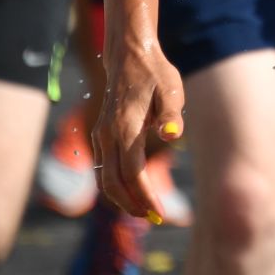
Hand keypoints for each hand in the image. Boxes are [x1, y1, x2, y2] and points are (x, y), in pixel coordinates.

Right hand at [94, 33, 185, 221]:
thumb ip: (170, 114)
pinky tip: (133, 192)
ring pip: (104, 179)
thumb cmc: (155, 73)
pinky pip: (103, 169)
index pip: (133, 174)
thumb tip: (174, 134)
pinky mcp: (100, 135)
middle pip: (113, 183)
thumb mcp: (171, 89)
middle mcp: (107, 135)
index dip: (146, 196)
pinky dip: (115, 186)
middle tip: (155, 218)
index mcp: (125, 128)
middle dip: (132, 205)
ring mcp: (100, 135)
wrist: (129, 56)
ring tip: (146, 210)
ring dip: (122, 199)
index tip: (160, 213)